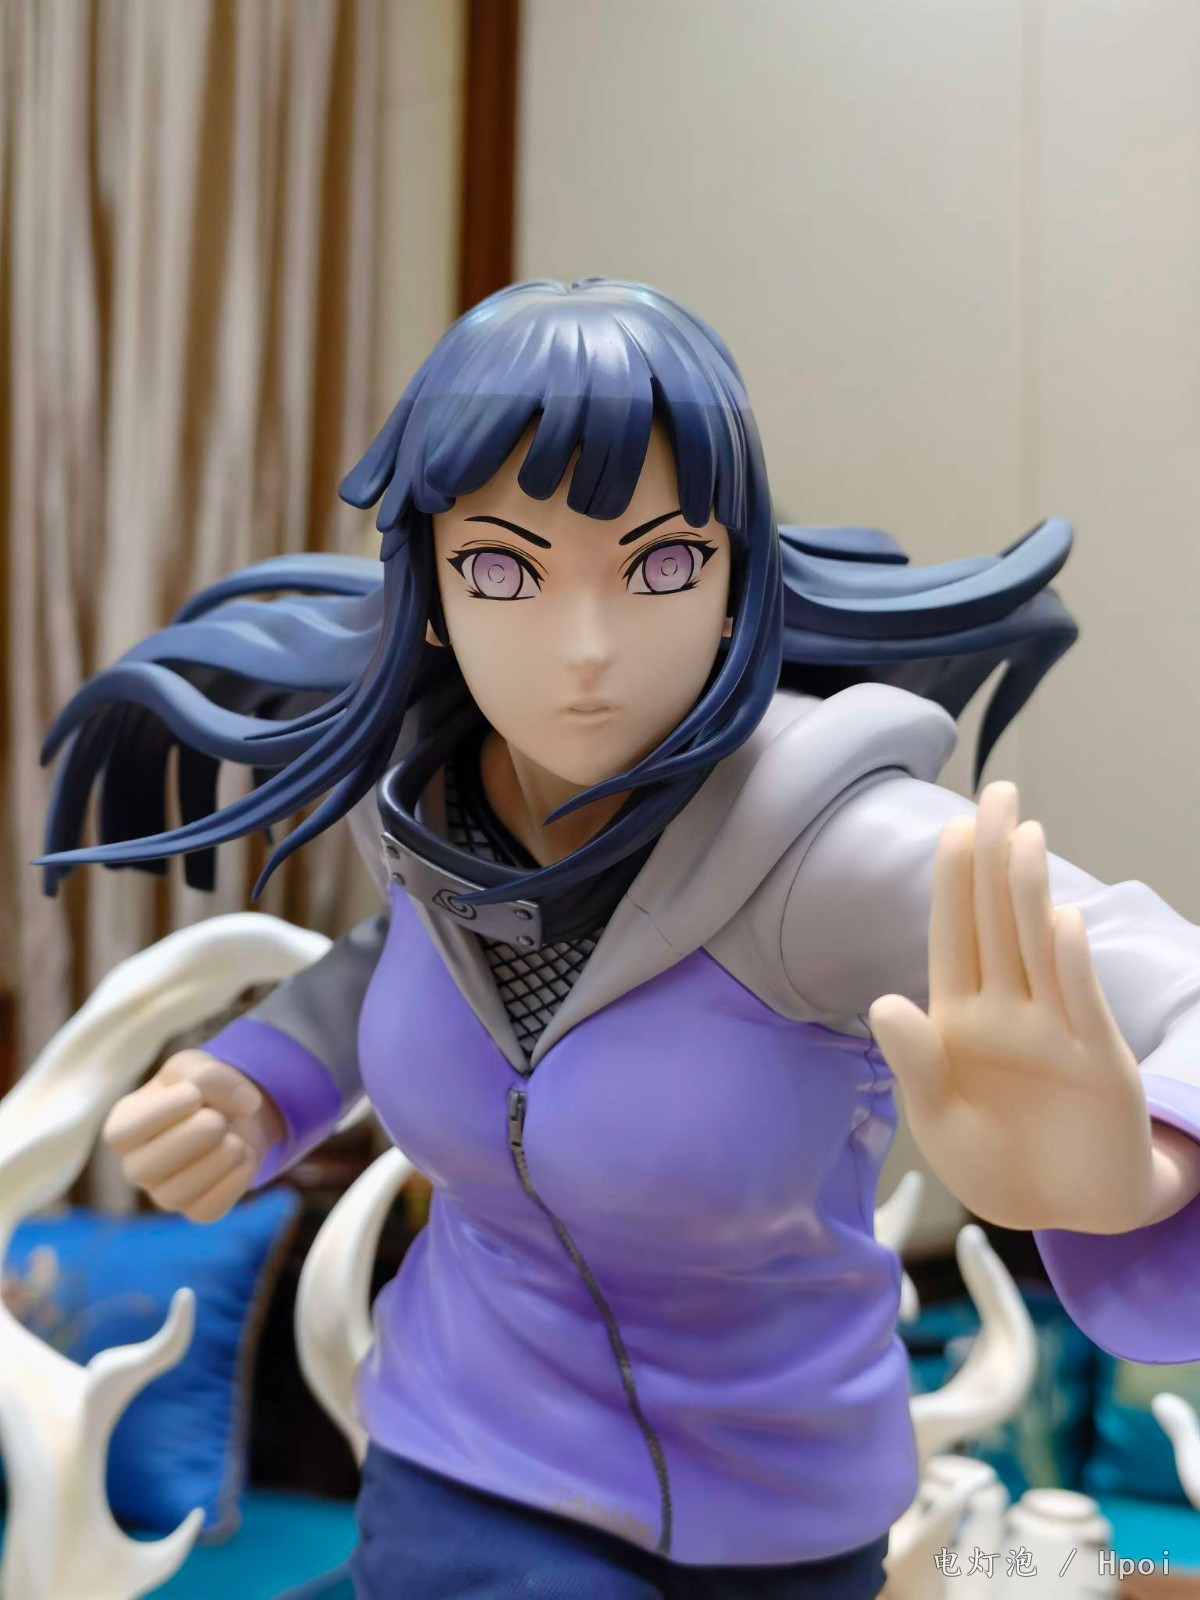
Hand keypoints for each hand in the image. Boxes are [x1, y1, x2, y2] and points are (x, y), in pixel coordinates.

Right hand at [103, 1051, 285, 1222]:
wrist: (232, 1112)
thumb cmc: (200, 1087)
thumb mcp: (197, 1066)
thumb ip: (210, 1074)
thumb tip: (245, 1103)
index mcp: (123, 1128)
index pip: (122, 1134)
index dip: (163, 1112)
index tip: (194, 1094)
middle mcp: (135, 1166)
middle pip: (147, 1169)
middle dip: (194, 1137)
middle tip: (218, 1118)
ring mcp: (164, 1193)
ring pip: (176, 1195)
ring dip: (217, 1160)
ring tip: (235, 1138)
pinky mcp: (197, 1210)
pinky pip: (209, 1209)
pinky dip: (235, 1180)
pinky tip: (244, 1155)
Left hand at [867, 781, 1154, 1232]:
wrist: (1062, 1210)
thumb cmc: (992, 1159)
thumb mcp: (936, 1116)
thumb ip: (915, 1062)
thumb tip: (883, 1002)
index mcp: (960, 1017)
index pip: (954, 936)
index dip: (954, 883)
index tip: (954, 826)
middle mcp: (1009, 1011)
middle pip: (998, 922)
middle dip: (995, 859)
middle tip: (999, 791)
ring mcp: (1055, 1031)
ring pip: (1038, 949)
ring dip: (1029, 893)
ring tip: (1023, 835)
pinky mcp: (1096, 1063)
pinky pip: (1079, 1005)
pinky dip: (1070, 965)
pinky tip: (1061, 920)